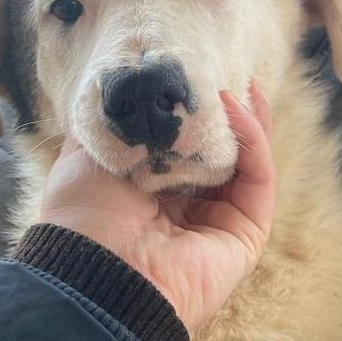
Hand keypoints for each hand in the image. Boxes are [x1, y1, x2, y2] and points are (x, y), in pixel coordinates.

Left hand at [40, 84, 274, 330]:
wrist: (96, 271)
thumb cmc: (83, 215)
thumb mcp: (86, 154)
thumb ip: (112, 123)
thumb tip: (126, 88)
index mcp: (146, 197)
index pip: (179, 149)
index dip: (188, 113)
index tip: (191, 73)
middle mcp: (184, 212)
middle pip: (218, 154)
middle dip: (224, 113)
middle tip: (225, 69)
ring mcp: (218, 224)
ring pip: (245, 163)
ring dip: (245, 120)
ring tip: (238, 80)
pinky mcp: (245, 234)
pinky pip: (258, 179)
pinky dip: (254, 140)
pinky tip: (236, 107)